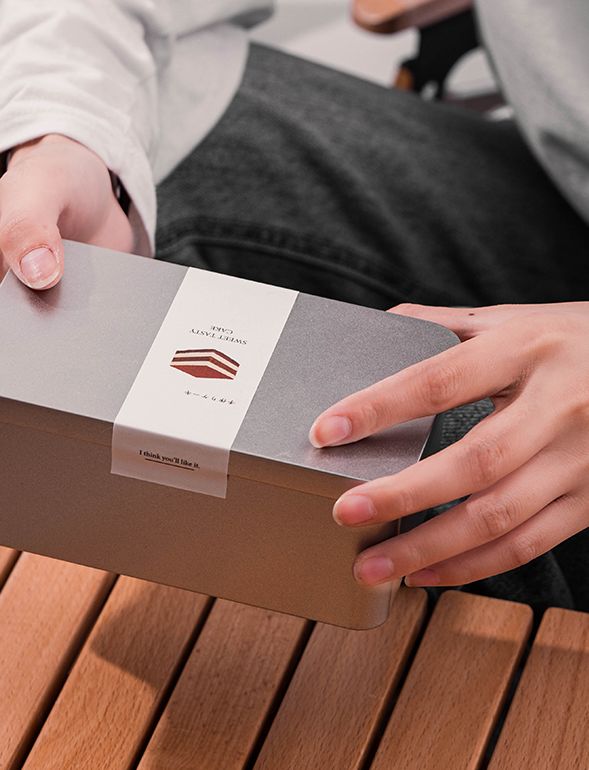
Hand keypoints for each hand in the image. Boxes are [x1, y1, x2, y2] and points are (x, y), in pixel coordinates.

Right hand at [0, 134, 132, 468]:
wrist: (92, 177)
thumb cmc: (51, 177)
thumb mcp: (37, 191)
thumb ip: (32, 225)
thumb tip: (37, 271)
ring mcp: (29, 325)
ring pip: (14, 382)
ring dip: (19, 416)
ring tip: (40, 452)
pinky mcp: (66, 328)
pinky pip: (61, 369)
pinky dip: (66, 394)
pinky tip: (87, 414)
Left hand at [309, 302, 588, 588]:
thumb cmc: (578, 339)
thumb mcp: (519, 318)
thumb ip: (449, 326)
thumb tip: (379, 327)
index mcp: (527, 348)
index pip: (440, 379)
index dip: (380, 406)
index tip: (327, 430)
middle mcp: (557, 406)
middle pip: (473, 460)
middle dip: (403, 493)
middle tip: (344, 511)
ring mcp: (580, 459)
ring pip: (500, 516)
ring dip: (430, 547)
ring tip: (373, 564)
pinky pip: (530, 544)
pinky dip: (474, 566)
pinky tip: (427, 572)